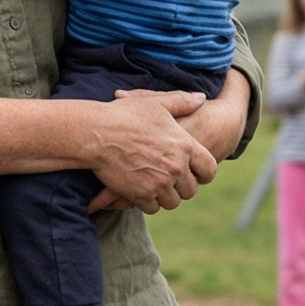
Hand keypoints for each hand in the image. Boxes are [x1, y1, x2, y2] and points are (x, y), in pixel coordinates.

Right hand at [79, 91, 215, 213]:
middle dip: (181, 187)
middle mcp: (176, 167)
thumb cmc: (124, 115)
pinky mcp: (141, 194)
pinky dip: (147, 202)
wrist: (95, 134)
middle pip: (190, 190)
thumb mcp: (156, 104)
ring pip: (172, 202)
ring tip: (153, 186)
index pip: (209, 170)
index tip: (194, 174)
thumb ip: (182, 102)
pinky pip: (153, 208)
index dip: (203, 174)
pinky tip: (140, 191)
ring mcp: (159, 182)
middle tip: (168, 180)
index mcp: (185, 145)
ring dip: (164, 196)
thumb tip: (201, 98)